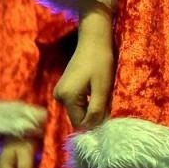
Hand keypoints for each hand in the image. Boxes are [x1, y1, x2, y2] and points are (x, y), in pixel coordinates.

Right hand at [55, 0, 114, 129]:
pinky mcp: (66, 86)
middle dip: (94, 114)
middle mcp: (59, 96)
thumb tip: (94, 127)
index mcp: (66, 98)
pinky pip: (78, 101)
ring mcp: (61, 91)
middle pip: (79, 116)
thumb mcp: (102, 88)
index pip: (80, 123)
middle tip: (110, 103)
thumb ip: (97, 109)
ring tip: (105, 94)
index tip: (109, 116)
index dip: (95, 123)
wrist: (94, 40)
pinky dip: (90, 100)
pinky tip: (99, 90)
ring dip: (93, 107)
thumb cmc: (100, 61)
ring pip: (79, 109)